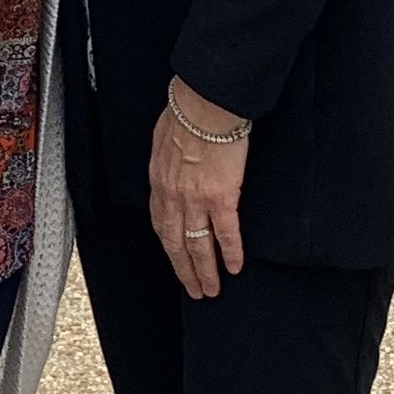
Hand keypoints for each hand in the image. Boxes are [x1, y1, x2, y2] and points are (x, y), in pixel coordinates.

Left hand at [148, 78, 247, 299]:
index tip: (175, 258)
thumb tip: (170, 163)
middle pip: (176, 243)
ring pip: (198, 246)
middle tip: (194, 290)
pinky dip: (230, 254)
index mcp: (159, 180)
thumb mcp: (163, 137)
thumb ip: (166, 158)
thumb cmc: (186, 111)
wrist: (204, 103)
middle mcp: (173, 195)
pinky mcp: (221, 197)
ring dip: (205, 271)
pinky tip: (234, 267)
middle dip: (184, 270)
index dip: (168, 245)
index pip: (160, 222)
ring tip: (212, 288)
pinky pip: (225, 234)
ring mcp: (196, 199)